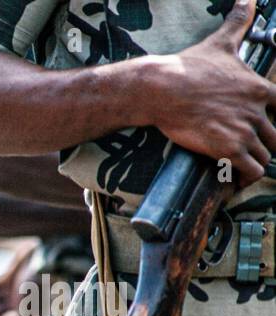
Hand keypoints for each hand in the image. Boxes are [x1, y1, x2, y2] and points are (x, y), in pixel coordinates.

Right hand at [146, 0, 275, 187]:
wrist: (162, 89)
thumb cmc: (189, 67)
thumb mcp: (221, 43)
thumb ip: (239, 22)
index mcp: (259, 88)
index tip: (268, 128)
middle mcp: (257, 111)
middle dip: (266, 145)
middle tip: (249, 150)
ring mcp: (245, 131)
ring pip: (265, 156)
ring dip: (254, 163)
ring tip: (241, 168)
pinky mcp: (229, 148)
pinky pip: (250, 170)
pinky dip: (245, 177)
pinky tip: (236, 179)